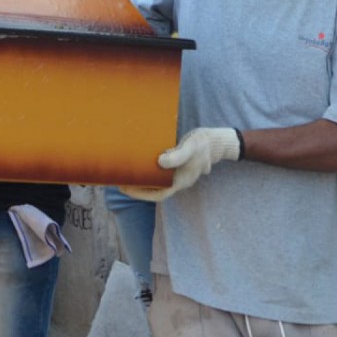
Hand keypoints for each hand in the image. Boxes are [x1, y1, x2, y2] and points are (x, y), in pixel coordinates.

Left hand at [120, 127, 240, 200]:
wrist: (217, 141)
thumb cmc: (203, 144)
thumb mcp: (191, 147)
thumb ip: (177, 156)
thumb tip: (160, 162)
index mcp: (181, 181)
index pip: (158, 194)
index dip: (140, 194)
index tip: (124, 188)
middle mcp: (179, 182)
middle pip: (155, 191)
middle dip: (137, 187)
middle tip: (119, 180)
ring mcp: (179, 176)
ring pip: (157, 184)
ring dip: (142, 181)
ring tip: (126, 173)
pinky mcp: (178, 168)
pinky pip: (161, 175)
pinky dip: (149, 173)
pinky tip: (140, 165)